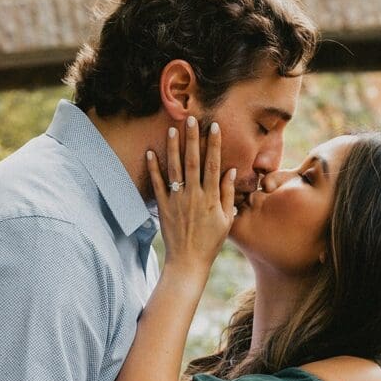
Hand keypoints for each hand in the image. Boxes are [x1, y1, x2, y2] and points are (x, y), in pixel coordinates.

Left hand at [146, 116, 235, 273]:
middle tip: (191, 119)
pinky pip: (157, 184)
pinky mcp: (164, 207)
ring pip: (175, 169)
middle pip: (193, 161)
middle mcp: (194, 196)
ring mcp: (177, 200)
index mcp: (211, 198)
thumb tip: (230, 170)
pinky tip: (150, 152)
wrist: (188, 261)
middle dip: (192, 139)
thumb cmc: (210, 242)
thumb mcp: (226, 220)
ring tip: (172, 129)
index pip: (213, 165)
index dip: (214, 145)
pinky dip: (153, 168)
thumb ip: (227, 194)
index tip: (214, 127)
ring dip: (173, 148)